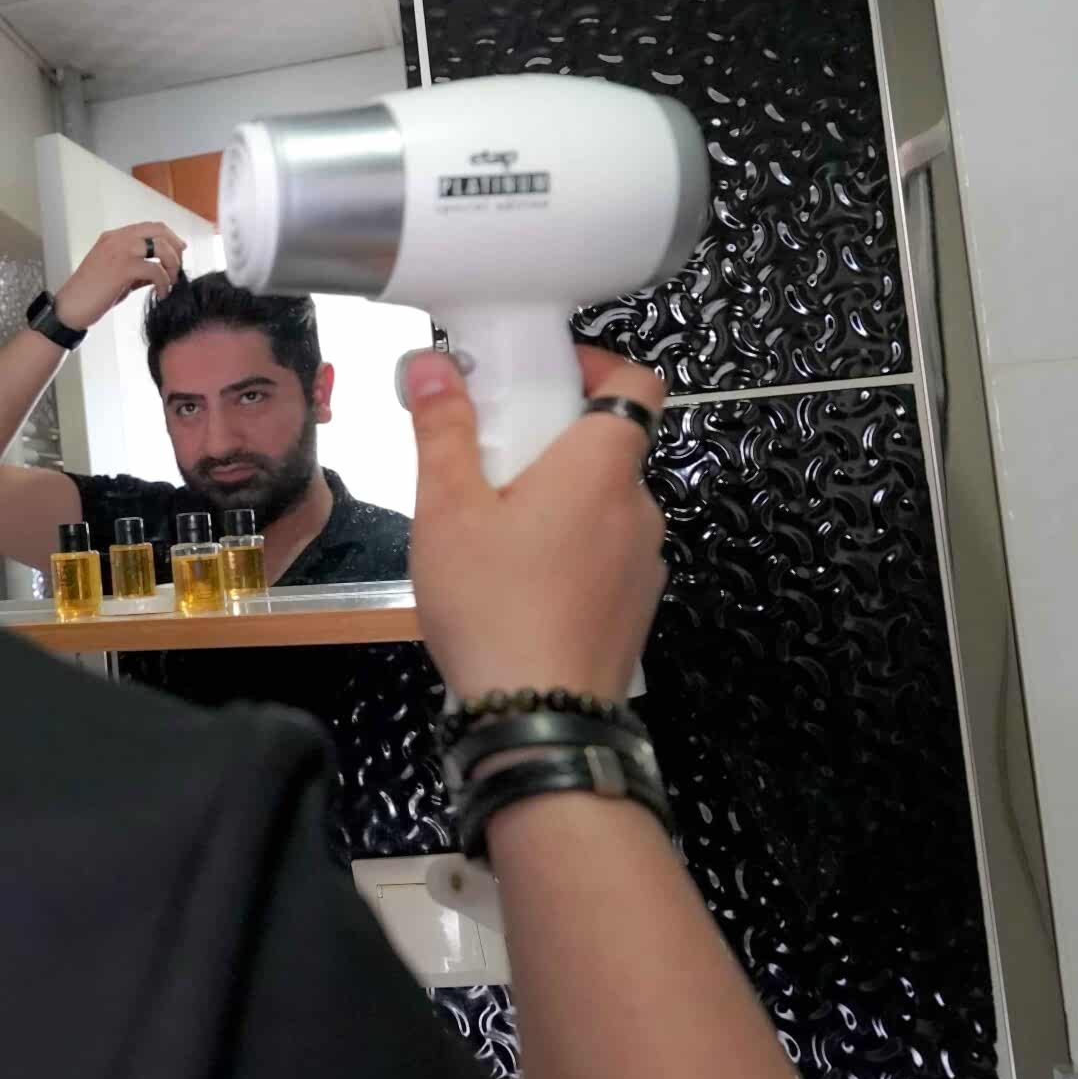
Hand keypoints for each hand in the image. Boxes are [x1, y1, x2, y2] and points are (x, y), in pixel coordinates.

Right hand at [52, 223, 186, 328]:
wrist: (70, 307)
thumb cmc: (90, 294)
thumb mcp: (117, 277)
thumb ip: (138, 270)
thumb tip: (162, 272)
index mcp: (114, 237)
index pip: (150, 227)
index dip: (169, 237)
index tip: (179, 252)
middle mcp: (118, 239)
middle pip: (159, 230)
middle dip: (175, 248)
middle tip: (179, 268)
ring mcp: (121, 251)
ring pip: (161, 247)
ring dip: (173, 265)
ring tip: (171, 283)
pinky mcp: (123, 268)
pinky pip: (156, 270)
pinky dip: (164, 283)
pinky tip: (161, 294)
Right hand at [402, 347, 667, 702]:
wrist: (539, 715)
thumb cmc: (493, 601)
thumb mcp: (448, 509)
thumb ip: (444, 430)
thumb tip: (433, 363)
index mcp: (601, 467)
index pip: (638, 382)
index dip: (598, 364)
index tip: (544, 375)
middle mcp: (639, 507)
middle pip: (610, 448)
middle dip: (552, 445)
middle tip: (488, 465)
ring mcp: (644, 562)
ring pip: (604, 506)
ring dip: (559, 503)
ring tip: (493, 537)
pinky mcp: (635, 608)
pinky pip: (605, 556)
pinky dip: (569, 553)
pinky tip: (518, 588)